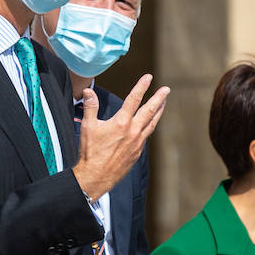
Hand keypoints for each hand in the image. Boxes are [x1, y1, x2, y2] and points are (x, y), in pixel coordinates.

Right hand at [73, 75, 168, 199]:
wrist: (96, 176)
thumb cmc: (90, 152)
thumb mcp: (87, 127)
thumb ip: (90, 107)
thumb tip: (88, 91)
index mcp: (121, 123)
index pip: (133, 99)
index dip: (142, 87)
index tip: (148, 77)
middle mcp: (133, 131)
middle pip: (149, 110)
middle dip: (159, 98)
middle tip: (166, 89)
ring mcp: (137, 143)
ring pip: (152, 123)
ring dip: (159, 111)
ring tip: (163, 103)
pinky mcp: (137, 152)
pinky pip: (146, 135)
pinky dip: (150, 126)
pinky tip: (150, 123)